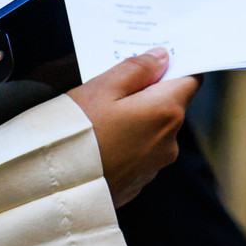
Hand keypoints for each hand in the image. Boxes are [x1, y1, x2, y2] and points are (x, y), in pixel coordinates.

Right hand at [68, 48, 199, 206]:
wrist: (55, 188)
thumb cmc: (76, 134)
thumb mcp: (101, 88)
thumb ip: (136, 69)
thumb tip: (161, 57)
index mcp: (166, 112)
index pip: (191, 80)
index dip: (174, 68)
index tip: (152, 64)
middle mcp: (169, 141)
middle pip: (169, 107)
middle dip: (148, 96)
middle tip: (112, 92)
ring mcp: (154, 166)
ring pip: (153, 133)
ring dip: (135, 124)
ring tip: (99, 123)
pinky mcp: (138, 184)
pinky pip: (138, 156)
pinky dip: (125, 147)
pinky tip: (99, 147)